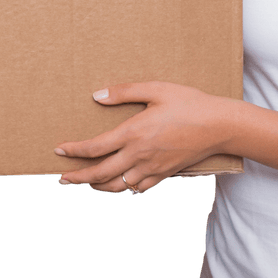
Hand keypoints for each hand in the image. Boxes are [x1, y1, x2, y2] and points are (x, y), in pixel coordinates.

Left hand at [54, 82, 232, 193]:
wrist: (219, 126)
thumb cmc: (188, 102)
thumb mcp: (155, 89)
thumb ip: (124, 92)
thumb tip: (96, 95)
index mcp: (133, 133)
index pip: (94, 148)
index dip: (74, 152)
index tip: (59, 151)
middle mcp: (139, 155)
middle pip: (100, 174)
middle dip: (78, 178)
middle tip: (62, 179)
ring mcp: (152, 168)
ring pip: (118, 186)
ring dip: (98, 187)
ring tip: (86, 183)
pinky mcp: (165, 175)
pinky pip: (138, 188)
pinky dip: (124, 188)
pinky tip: (119, 184)